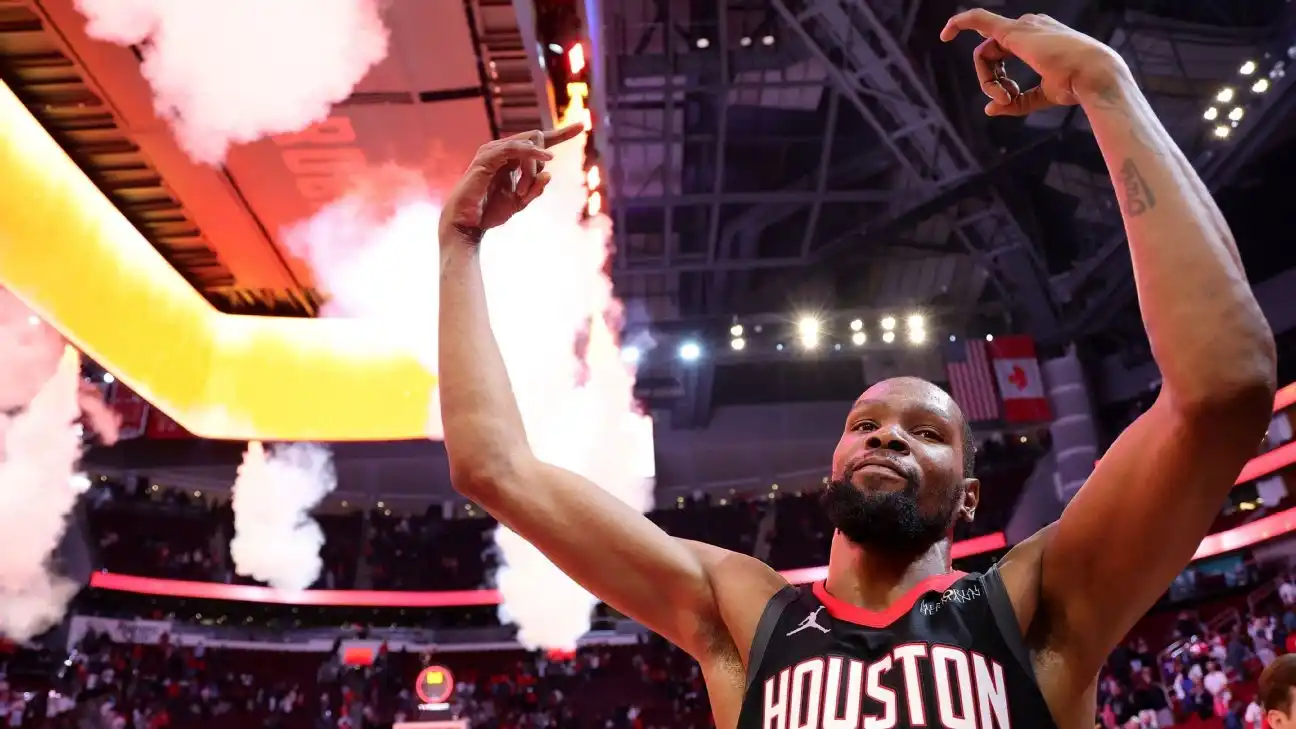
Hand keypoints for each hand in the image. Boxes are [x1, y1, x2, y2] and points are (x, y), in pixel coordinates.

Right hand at [440, 123, 584, 241]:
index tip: (580, 126)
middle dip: (538, 166)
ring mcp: (494, 151)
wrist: (467, 225)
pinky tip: (544, 158)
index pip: (539, 141)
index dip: (561, 133)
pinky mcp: (487, 156)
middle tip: (525, 193)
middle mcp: (503, 151)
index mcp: (512, 160)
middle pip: (537, 140)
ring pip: (528, 145)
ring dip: (530, 171)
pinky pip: (515, 147)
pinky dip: (530, 153)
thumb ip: (536, 188)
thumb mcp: (520, 202)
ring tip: (520, 193)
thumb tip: (549, 174)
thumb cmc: (489, 213)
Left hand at [940, 10, 1129, 116]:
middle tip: (1005, 99)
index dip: (997, 80)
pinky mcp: (1012, 31)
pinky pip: (977, 20)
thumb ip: (1015, 102)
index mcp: (1037, 37)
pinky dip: (959, 23)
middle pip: (989, 56)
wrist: (1094, 75)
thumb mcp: (1042, 96)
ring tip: (1006, 96)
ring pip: (983, 55)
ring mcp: (1021, 26)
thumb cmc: (1076, 85)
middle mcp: (1029, 26)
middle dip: (991, 83)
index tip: (1005, 98)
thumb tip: (989, 110)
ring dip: (988, 81)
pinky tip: (945, 33)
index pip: (1000, 55)